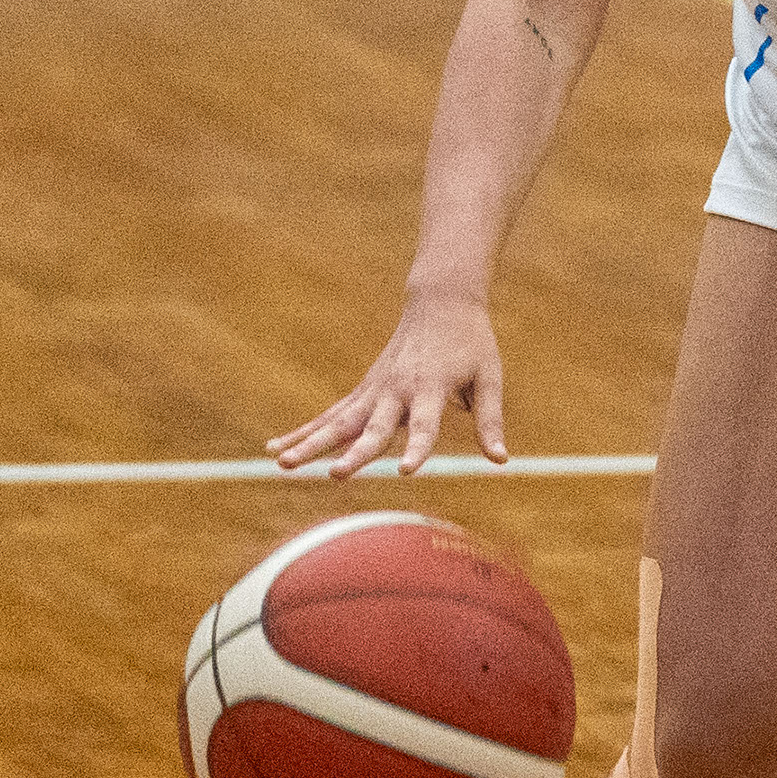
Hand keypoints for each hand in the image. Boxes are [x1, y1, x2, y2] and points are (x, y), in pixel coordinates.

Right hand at [268, 290, 510, 477]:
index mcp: (432, 388)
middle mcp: (397, 390)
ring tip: (282, 465)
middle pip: (372, 427)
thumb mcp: (488, 377)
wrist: (441, 301)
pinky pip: (329, 416)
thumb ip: (490, 419)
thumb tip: (501, 461)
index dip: (417, 448)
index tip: (405, 471)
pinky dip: (303, 432)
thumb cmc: (471, 343)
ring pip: (338, 422)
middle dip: (354, 454)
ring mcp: (375, 390)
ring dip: (310, 443)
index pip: (425, 425)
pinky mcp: (362, 391)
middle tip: (335, 476)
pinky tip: (274, 450)